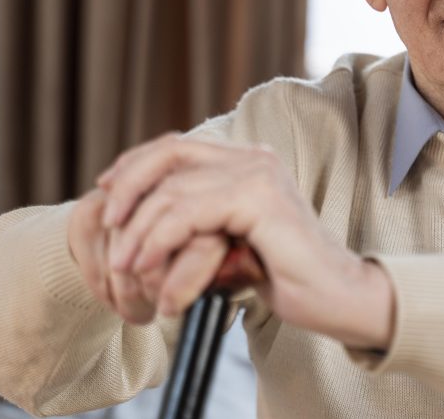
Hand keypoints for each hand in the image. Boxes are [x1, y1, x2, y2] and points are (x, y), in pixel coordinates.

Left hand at [83, 133, 394, 349]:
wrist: (337, 297)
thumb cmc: (287, 276)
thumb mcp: (231, 240)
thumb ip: (200, 219)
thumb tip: (143, 218)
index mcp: (250, 161)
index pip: (178, 146)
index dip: (136, 163)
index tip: (106, 191)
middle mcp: (255, 158)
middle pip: (170, 154)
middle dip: (128, 186)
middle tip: (107, 225)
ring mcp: (259, 175)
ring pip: (173, 189)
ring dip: (138, 229)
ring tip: (123, 264)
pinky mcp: (260, 200)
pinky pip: (189, 213)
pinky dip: (159, 239)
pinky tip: (146, 264)